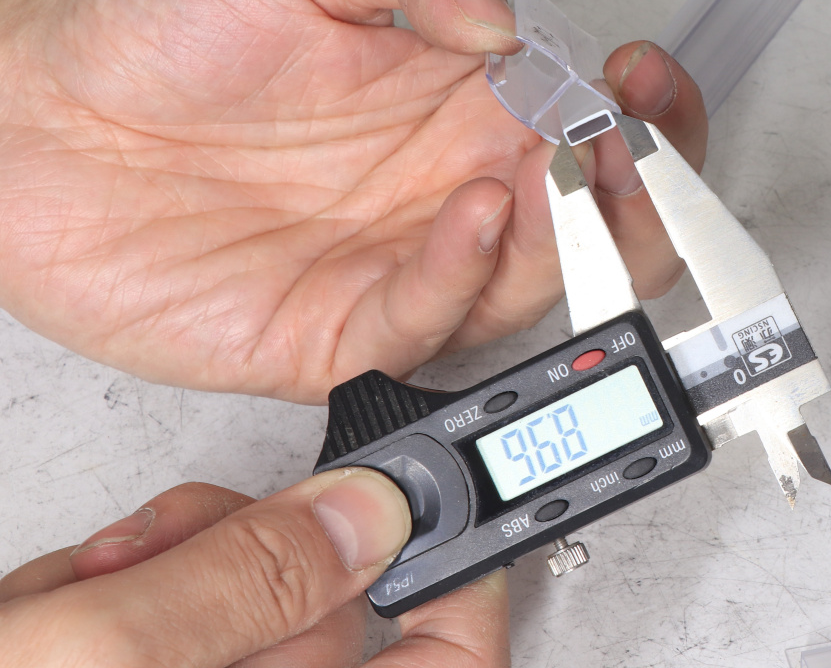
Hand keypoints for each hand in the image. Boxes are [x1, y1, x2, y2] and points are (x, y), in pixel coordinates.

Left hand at [0, 0, 706, 402]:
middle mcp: (450, 184)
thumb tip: (507, 16)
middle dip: (649, 195)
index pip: (601, 118)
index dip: (652, 112)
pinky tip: (472, 216)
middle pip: (602, 219)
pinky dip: (468, 280)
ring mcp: (403, 261)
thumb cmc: (153, 25)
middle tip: (631, 150)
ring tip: (556, 175)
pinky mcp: (340, 329)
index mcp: (465, 96)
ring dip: (576, 241)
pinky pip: (432, 326)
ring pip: (541, 285)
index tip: (642, 80)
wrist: (25, 119)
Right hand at [0, 469, 504, 666]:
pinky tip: (42, 607)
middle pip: (318, 625)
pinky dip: (99, 595)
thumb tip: (367, 518)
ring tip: (72, 594)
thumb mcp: (85, 661)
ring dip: (154, 572)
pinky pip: (149, 624)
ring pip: (223, 607)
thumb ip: (239, 584)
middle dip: (249, 562)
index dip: (455, 591)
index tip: (432, 510)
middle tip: (178, 545)